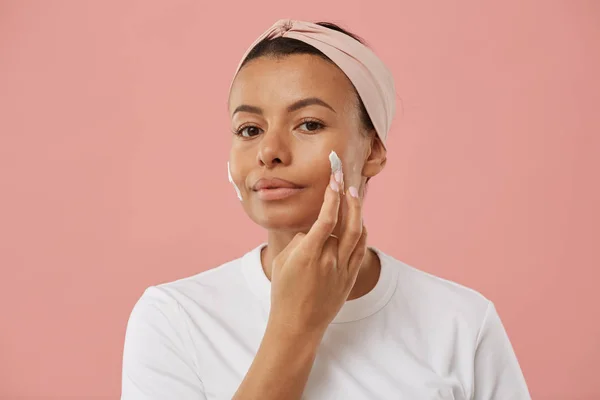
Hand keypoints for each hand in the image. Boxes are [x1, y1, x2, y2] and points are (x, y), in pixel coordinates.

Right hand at [268, 170, 367, 336]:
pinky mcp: (350, 278)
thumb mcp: (281, 261)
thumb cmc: (283, 292)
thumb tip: (313, 230)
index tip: (333, 180)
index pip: (326, 218)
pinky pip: (361, 249)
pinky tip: (359, 221)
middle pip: (347, 222)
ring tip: (353, 196)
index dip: (332, 196)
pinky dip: (362, 232)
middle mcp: (329, 260)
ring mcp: (342, 269)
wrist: (297, 325)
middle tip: (345, 180)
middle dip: (348, 197)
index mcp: (308, 254)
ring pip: (357, 234)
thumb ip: (299, 241)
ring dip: (357, 211)